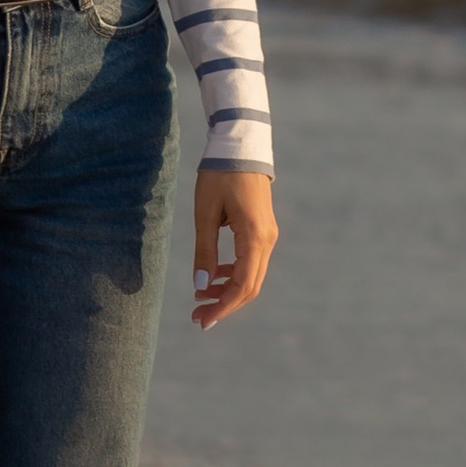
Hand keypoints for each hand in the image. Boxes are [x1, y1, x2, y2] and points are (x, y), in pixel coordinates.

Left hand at [191, 166, 275, 329]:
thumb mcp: (205, 213)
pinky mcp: (263, 231)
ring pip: (251, 277)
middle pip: (249, 287)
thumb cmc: (219, 176)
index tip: (202, 320)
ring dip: (228, 292)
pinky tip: (215, 276)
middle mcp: (266, 241)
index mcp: (254, 237)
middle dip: (224, 305)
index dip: (222, 307)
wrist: (240, 147)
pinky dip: (234, 275)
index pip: (242, 286)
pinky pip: (252, 263)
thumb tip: (201, 285)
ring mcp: (268, 236)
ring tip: (201, 298)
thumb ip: (204, 251)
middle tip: (197, 317)